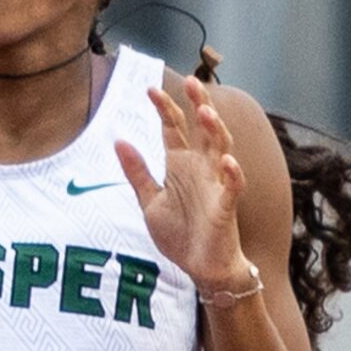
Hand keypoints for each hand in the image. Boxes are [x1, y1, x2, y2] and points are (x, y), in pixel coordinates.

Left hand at [117, 76, 251, 294]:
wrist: (200, 269)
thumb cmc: (180, 234)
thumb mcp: (149, 202)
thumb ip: (137, 172)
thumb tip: (119, 140)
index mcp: (181, 165)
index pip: (174, 128)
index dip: (164, 108)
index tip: (150, 88)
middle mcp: (201, 169)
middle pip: (203, 130)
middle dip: (200, 105)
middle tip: (193, 81)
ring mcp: (216, 186)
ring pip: (220, 150)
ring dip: (215, 131)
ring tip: (206, 113)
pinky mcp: (226, 208)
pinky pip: (232, 188)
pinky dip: (232, 174)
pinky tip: (227, 161)